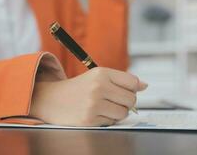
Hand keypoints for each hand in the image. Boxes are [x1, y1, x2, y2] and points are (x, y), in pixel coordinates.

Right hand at [30, 67, 147, 125]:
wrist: (52, 99)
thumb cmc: (79, 88)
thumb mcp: (98, 76)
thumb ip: (122, 80)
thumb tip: (145, 85)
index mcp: (102, 73)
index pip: (133, 82)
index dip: (133, 88)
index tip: (126, 91)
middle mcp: (98, 87)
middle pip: (131, 99)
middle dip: (126, 101)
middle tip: (115, 100)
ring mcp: (93, 104)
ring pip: (123, 112)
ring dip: (118, 112)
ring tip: (105, 107)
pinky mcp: (89, 119)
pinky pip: (111, 122)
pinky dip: (107, 119)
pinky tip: (96, 113)